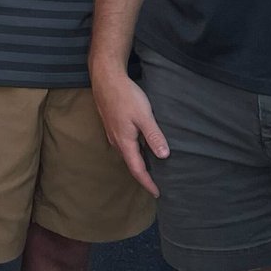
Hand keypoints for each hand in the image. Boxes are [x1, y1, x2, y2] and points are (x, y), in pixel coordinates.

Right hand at [91, 67, 168, 197]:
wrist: (105, 77)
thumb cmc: (125, 95)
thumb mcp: (144, 115)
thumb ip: (154, 136)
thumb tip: (164, 156)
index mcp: (125, 141)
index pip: (137, 169)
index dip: (148, 183)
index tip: (158, 193)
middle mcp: (116, 140)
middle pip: (130, 163)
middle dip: (143, 174)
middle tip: (156, 182)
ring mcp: (111, 131)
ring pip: (126, 152)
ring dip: (137, 161)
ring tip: (150, 166)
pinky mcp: (111, 123)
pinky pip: (123, 143)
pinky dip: (133, 149)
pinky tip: (140, 144)